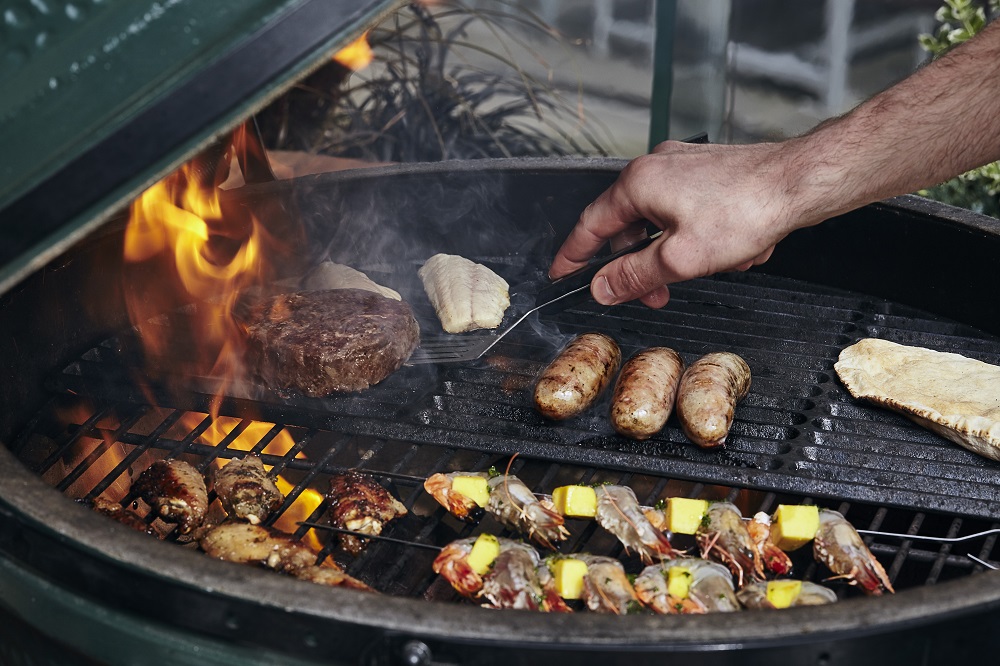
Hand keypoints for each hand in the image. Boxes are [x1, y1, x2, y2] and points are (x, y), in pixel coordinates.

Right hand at [549, 140, 803, 307]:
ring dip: (677, 254)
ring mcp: (682, 167)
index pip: (589, 226)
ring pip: (661, 223)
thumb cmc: (746, 210)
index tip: (562, 274)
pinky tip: (729, 251)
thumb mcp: (680, 259)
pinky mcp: (707, 173)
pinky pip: (688, 214)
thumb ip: (634, 276)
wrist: (799, 182)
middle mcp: (655, 168)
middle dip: (641, 266)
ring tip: (704, 271)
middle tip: (651, 296)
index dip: (574, 256)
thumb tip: (601, 288)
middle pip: (627, 227)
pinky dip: (700, 238)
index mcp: (637, 184)